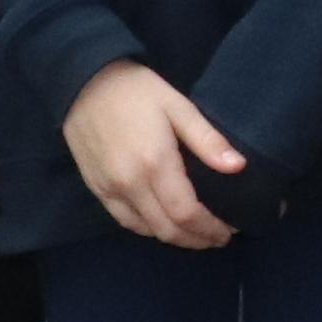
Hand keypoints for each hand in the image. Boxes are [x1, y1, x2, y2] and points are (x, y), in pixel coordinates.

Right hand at [65, 62, 244, 247]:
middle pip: (167, 230)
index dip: (210, 228)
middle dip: (196, 239)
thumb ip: (207, 140)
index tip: (229, 231)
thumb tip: (238, 167)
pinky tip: (164, 224)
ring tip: (196, 233)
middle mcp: (130, 184)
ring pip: (146, 230)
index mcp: (155, 164)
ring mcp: (109, 189)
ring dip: (174, 237)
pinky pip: (126, 221)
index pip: (186, 213)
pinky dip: (149, 229)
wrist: (82, 82)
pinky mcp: (96, 188)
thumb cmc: (136, 90)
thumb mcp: (178, 106)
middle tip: (217, 237)